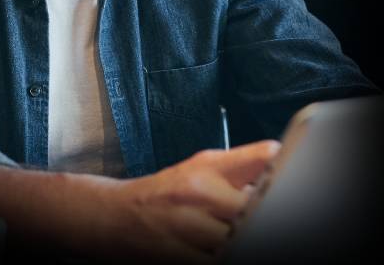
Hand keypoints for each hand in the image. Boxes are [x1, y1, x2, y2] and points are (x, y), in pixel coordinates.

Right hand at [106, 140, 280, 263]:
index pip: (266, 159)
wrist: (115, 216)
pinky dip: (229, 259)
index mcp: (209, 167)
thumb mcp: (201, 167)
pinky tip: (229, 253)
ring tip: (245, 237)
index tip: (299, 188)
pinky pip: (219, 264)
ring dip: (249, 242)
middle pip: (258, 208)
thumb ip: (242, 166)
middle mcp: (200, 192)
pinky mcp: (180, 258)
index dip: (288, 174)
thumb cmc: (164, 193)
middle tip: (276, 221)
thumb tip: (282, 165)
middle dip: (269, 218)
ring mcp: (190, 227)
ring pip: (242, 241)